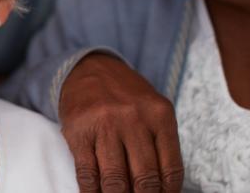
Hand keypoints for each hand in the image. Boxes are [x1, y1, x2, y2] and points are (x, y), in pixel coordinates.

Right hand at [59, 54, 182, 192]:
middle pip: (144, 178)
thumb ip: (161, 145)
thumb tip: (162, 189)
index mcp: (160, 115)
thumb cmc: (126, 96)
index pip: (171, 170)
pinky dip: (92, 192)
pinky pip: (87, 173)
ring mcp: (104, 125)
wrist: (90, 68)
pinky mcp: (78, 131)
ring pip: (115, 180)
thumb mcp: (153, 111)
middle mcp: (133, 118)